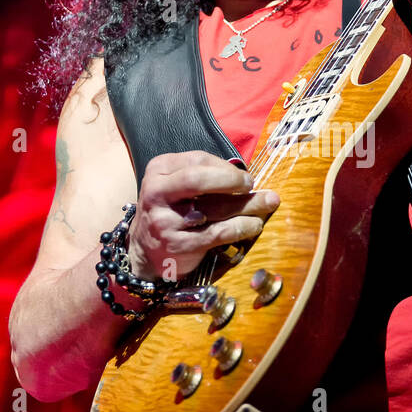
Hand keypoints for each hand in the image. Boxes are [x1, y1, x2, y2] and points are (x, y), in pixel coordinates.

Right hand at [128, 151, 278, 279]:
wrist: (143, 252)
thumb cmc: (170, 211)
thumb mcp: (175, 186)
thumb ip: (204, 176)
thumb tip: (246, 177)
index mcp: (159, 171)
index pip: (197, 159)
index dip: (226, 167)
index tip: (243, 177)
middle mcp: (158, 193)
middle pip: (198, 179)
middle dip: (232, 179)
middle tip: (251, 184)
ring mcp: (166, 221)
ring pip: (215, 208)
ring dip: (248, 204)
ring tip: (268, 202)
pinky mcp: (179, 245)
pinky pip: (218, 233)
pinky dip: (241, 227)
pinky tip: (254, 225)